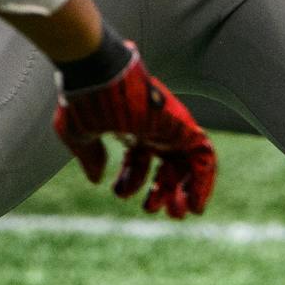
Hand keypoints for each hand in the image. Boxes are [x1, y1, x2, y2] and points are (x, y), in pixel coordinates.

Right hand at [53, 46, 216, 219]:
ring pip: (188, 162)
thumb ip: (90, 155)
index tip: (120, 193)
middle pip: (167, 162)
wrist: (95, 70)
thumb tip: (96, 179)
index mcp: (129, 125)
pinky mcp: (182, 124)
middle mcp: (153, 126)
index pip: (139, 157)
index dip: (132, 180)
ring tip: (175, 213)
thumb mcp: (81, 133)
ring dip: (184, 190)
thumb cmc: (83, 98)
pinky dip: (203, 181)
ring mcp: (169, 125)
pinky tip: (194, 204)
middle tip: (153, 209)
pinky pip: (203, 155)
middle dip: (162, 190)